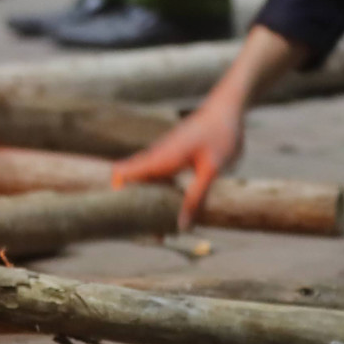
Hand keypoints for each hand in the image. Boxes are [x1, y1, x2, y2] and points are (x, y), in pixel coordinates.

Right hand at [113, 95, 244, 232]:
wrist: (227, 108)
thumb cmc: (220, 135)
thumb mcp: (211, 170)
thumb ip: (196, 197)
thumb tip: (181, 226)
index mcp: (160, 158)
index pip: (122, 173)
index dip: (116, 194)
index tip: (126, 218)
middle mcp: (157, 155)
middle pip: (130, 181)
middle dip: (134, 207)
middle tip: (151, 235)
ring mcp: (163, 155)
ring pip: (143, 180)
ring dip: (146, 202)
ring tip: (161, 230)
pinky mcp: (173, 156)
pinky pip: (157, 176)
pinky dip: (158, 194)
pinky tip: (171, 209)